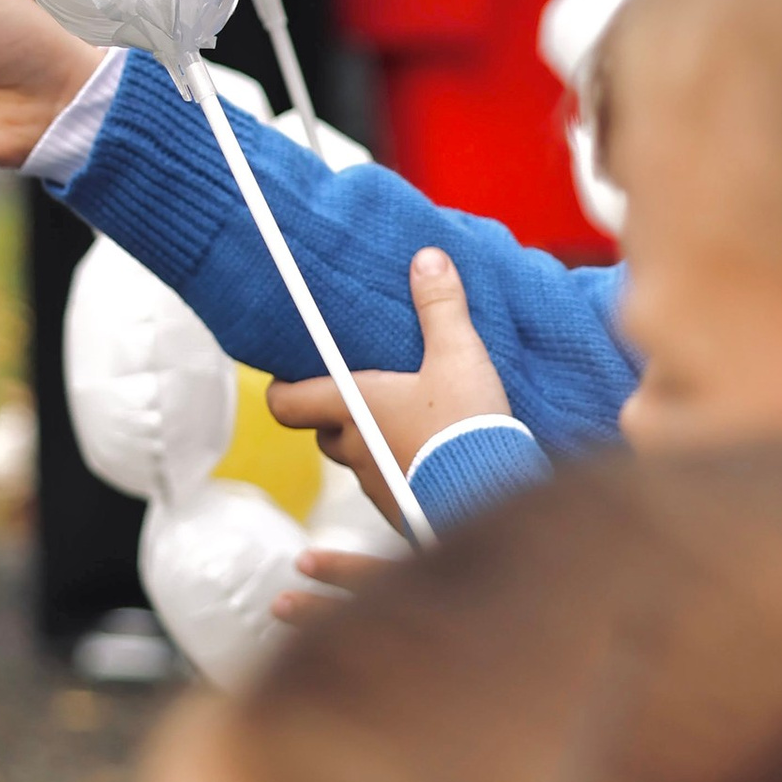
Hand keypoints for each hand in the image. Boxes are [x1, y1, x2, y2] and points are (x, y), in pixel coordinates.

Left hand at [267, 250, 507, 592]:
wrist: (498, 497)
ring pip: (356, 467)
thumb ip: (442, 308)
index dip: (282, 391)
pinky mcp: (405, 519)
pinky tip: (361, 523)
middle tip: (359, 396)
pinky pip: (381, 503)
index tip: (286, 382)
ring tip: (397, 432)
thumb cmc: (469, 425)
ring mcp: (378, 491)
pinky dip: (377, 502)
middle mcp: (355, 452)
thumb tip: (427, 257)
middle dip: (337, 417)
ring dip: (367, 451)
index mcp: (354, 408)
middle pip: (326, 433)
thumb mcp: (460, 356)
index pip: (288, 403)